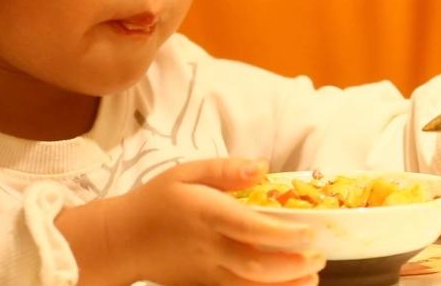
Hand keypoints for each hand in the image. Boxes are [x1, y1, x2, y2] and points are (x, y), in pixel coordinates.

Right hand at [98, 158, 323, 284]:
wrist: (120, 240)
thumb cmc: (155, 201)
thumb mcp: (184, 173)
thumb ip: (224, 170)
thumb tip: (262, 167)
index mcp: (206, 214)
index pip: (249, 227)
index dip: (283, 233)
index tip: (311, 231)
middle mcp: (208, 246)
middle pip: (255, 262)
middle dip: (292, 264)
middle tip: (319, 256)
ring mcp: (206, 271)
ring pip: (250, 285)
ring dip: (285, 284)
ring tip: (312, 277)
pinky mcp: (203, 284)